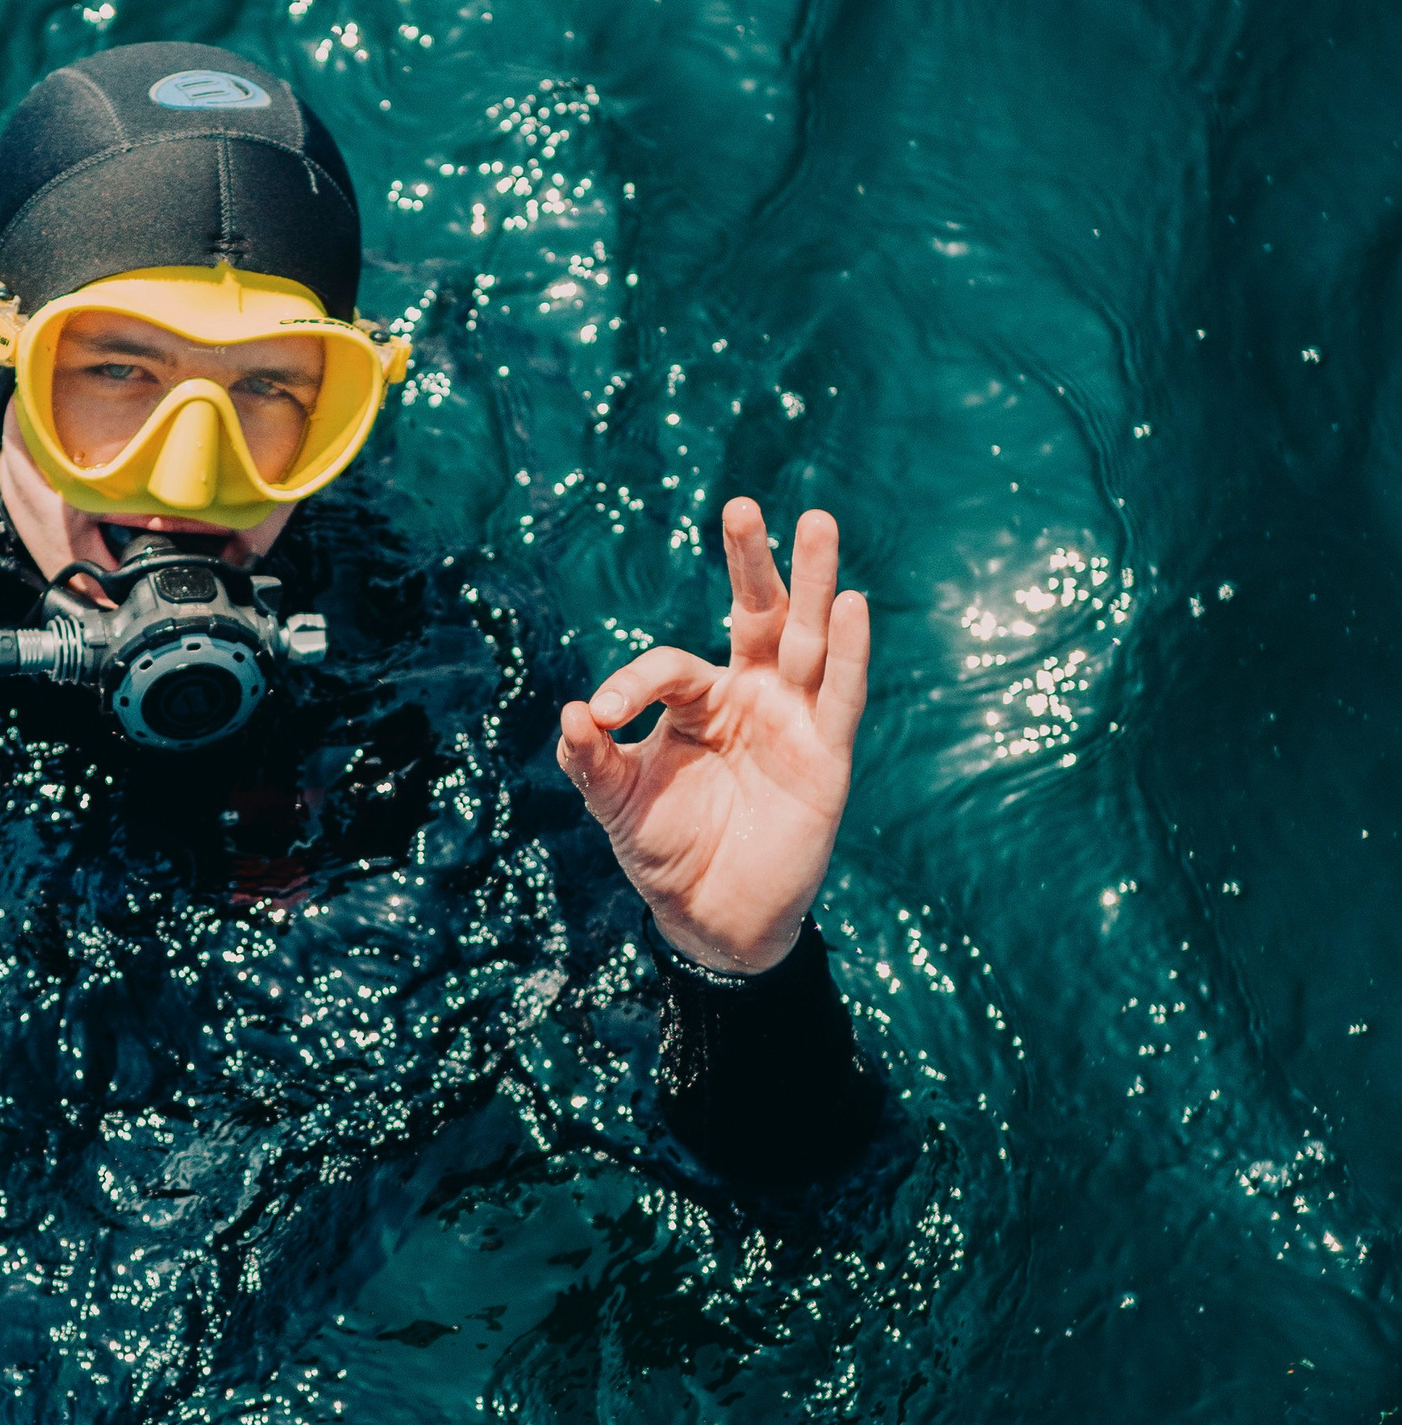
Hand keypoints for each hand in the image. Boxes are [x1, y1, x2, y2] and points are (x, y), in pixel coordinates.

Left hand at [556, 500, 867, 975]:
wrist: (712, 917)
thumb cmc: (665, 851)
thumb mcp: (616, 803)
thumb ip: (592, 759)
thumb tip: (573, 712)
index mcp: (698, 701)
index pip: (669, 668)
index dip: (634, 684)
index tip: (603, 714)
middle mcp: (751, 697)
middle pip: (757, 615)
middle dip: (751, 562)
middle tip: (742, 507)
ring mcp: (792, 721)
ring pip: (807, 640)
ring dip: (815, 582)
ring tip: (817, 521)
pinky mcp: (826, 756)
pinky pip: (840, 697)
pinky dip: (848, 653)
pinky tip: (852, 605)